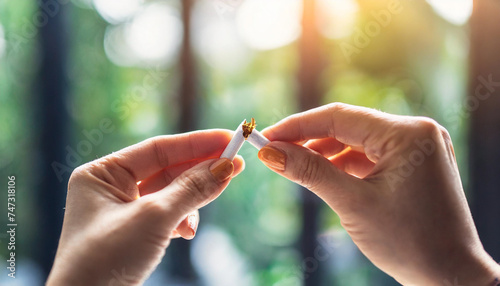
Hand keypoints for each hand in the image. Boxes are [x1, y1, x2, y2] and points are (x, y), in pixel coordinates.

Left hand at [47, 130, 244, 285]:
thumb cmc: (107, 259)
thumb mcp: (153, 218)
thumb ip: (192, 189)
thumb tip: (227, 166)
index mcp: (102, 174)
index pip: (158, 148)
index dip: (196, 143)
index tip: (228, 139)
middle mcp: (111, 188)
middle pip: (167, 169)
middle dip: (200, 169)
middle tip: (236, 164)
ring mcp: (123, 211)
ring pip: (170, 193)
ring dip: (193, 199)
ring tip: (213, 199)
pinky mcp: (135, 233)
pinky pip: (167, 215)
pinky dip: (183, 220)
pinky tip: (188, 231)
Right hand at [259, 103, 499, 284]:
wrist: (451, 277)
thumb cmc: (410, 243)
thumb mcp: (352, 204)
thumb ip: (310, 171)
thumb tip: (271, 152)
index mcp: (408, 134)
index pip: (339, 117)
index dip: (297, 126)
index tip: (267, 136)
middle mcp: (416, 131)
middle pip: (348, 126)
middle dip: (309, 139)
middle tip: (274, 152)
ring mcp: (418, 146)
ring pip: (357, 140)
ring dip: (325, 152)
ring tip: (294, 165)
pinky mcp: (414, 162)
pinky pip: (370, 155)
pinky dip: (345, 164)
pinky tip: (324, 174)